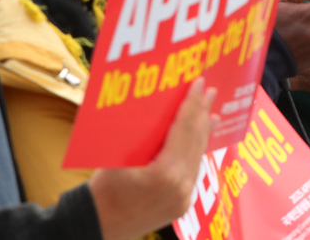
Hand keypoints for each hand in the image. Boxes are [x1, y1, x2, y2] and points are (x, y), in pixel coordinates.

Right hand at [89, 79, 214, 239]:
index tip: (199, 83)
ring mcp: (184, 198)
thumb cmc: (102, 190)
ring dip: (203, 132)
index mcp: (165, 173)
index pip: (183, 129)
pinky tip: (200, 140)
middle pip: (195, 141)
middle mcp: (180, 186)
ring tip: (211, 112)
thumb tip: (152, 101)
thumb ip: (140, 133)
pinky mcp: (182, 204)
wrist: (97, 226)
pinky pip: (192, 171)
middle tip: (210, 90)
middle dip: (202, 113)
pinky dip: (196, 152)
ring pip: (197, 156)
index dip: (192, 103)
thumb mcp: (117, 156)